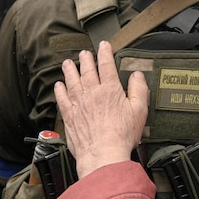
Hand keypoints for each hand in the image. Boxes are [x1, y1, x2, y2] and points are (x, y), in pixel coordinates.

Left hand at [54, 41, 148, 178]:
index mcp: (110, 90)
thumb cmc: (123, 134)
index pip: (106, 65)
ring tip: (68, 62)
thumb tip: (138, 75)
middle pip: (87, 71)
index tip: (104, 45)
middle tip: (84, 53)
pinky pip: (62, 99)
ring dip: (70, 70)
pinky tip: (58, 85)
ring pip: (72, 81)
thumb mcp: (140, 110)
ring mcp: (78, 104)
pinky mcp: (70, 116)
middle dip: (86, 59)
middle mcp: (92, 93)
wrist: (103, 153)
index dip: (105, 53)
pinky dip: (59, 90)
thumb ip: (139, 89)